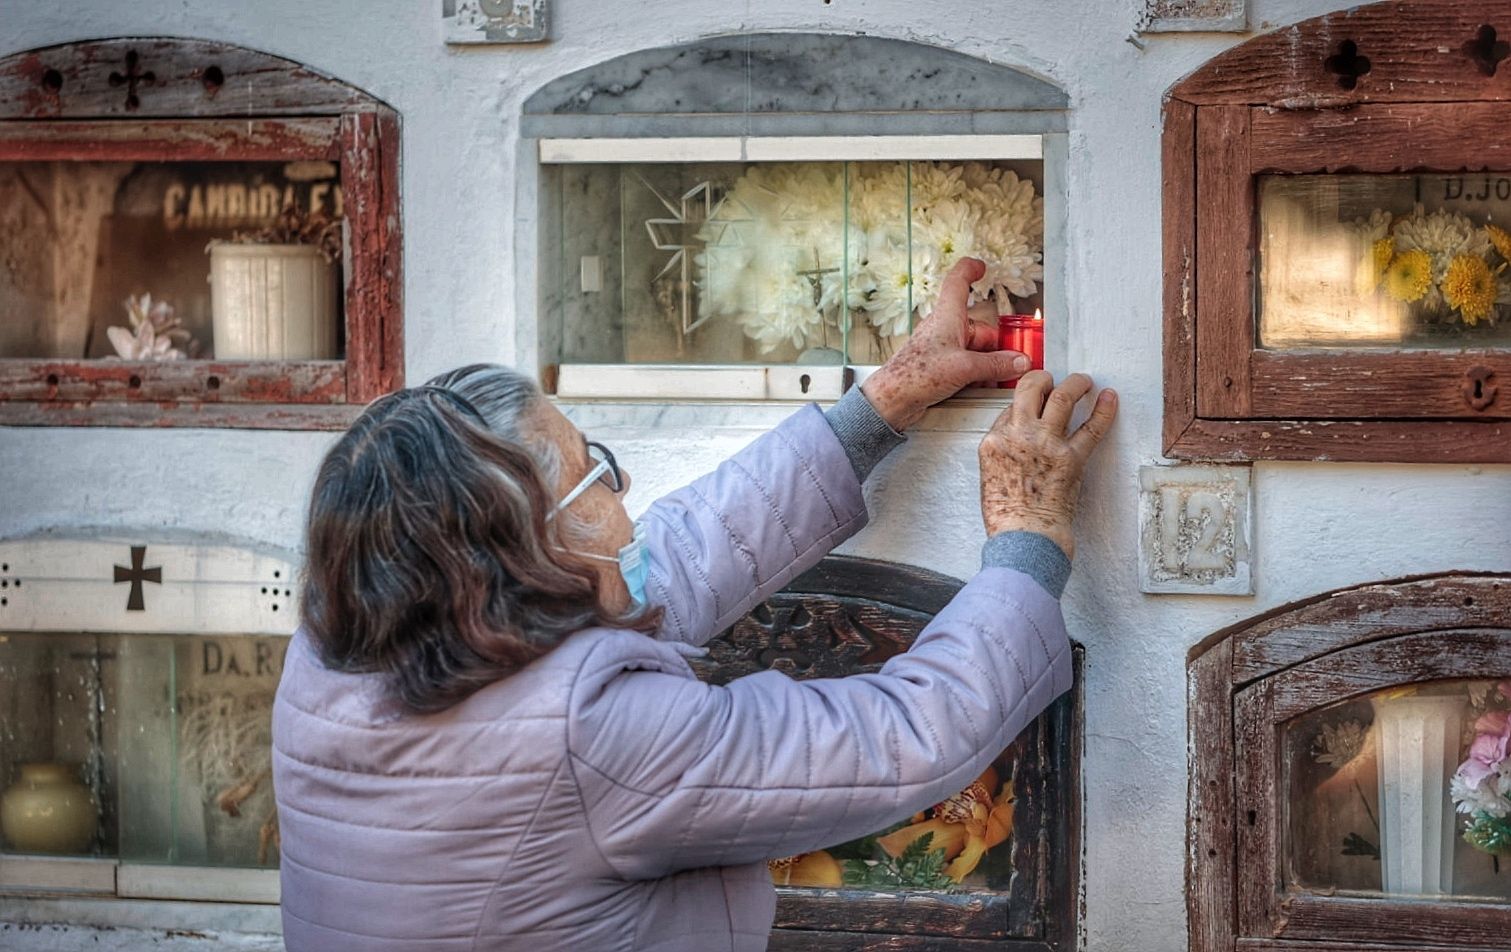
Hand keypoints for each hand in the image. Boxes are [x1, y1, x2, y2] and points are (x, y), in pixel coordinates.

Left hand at [860, 258, 1030, 430]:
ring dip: (988, 365)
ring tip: (994, 380)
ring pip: (975, 351)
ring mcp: (943, 349)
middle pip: (981, 329)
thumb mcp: (965, 368)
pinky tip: (981, 387)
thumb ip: (996, 364)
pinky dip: (977, 375)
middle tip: (1011, 364)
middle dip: (997, 348)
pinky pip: (966, 366)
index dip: (970, 270)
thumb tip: (1018, 362)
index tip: (982, 267)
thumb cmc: (915, 375)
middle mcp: (945, 329)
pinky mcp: (940, 367)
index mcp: (947, 316)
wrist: (894, 399)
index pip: (958, 281)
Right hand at [979, 372, 1116, 559]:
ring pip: (1063, 397)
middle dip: (1044, 378)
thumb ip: (1002, 451)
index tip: (1033, 403)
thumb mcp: (989, 476)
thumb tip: (1018, 437)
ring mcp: (1047, 443)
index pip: (1010, 408)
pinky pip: (1092, 428)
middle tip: (1053, 380)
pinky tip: (1108, 397)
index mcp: (994, 441)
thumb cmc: (1006, 516)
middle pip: (1031, 388)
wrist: (1024, 537)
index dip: (1024, 404)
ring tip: (1083, 381)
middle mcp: (1019, 434)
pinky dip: (1104, 410)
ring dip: (1076, 383)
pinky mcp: (1072, 457)